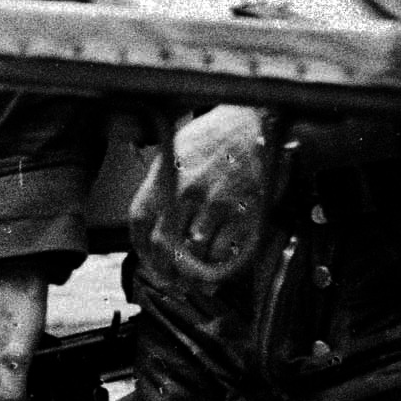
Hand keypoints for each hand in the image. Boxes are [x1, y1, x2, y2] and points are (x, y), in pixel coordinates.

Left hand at [134, 104, 271, 283]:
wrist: (259, 120)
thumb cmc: (220, 133)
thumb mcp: (179, 149)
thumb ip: (164, 182)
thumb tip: (153, 216)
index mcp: (167, 174)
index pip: (140, 221)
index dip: (141, 248)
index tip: (149, 260)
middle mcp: (187, 191)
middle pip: (163, 244)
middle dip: (166, 268)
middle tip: (173, 279)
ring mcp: (216, 204)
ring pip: (194, 254)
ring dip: (193, 273)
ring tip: (196, 280)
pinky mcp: (244, 214)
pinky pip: (226, 253)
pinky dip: (220, 268)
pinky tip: (218, 271)